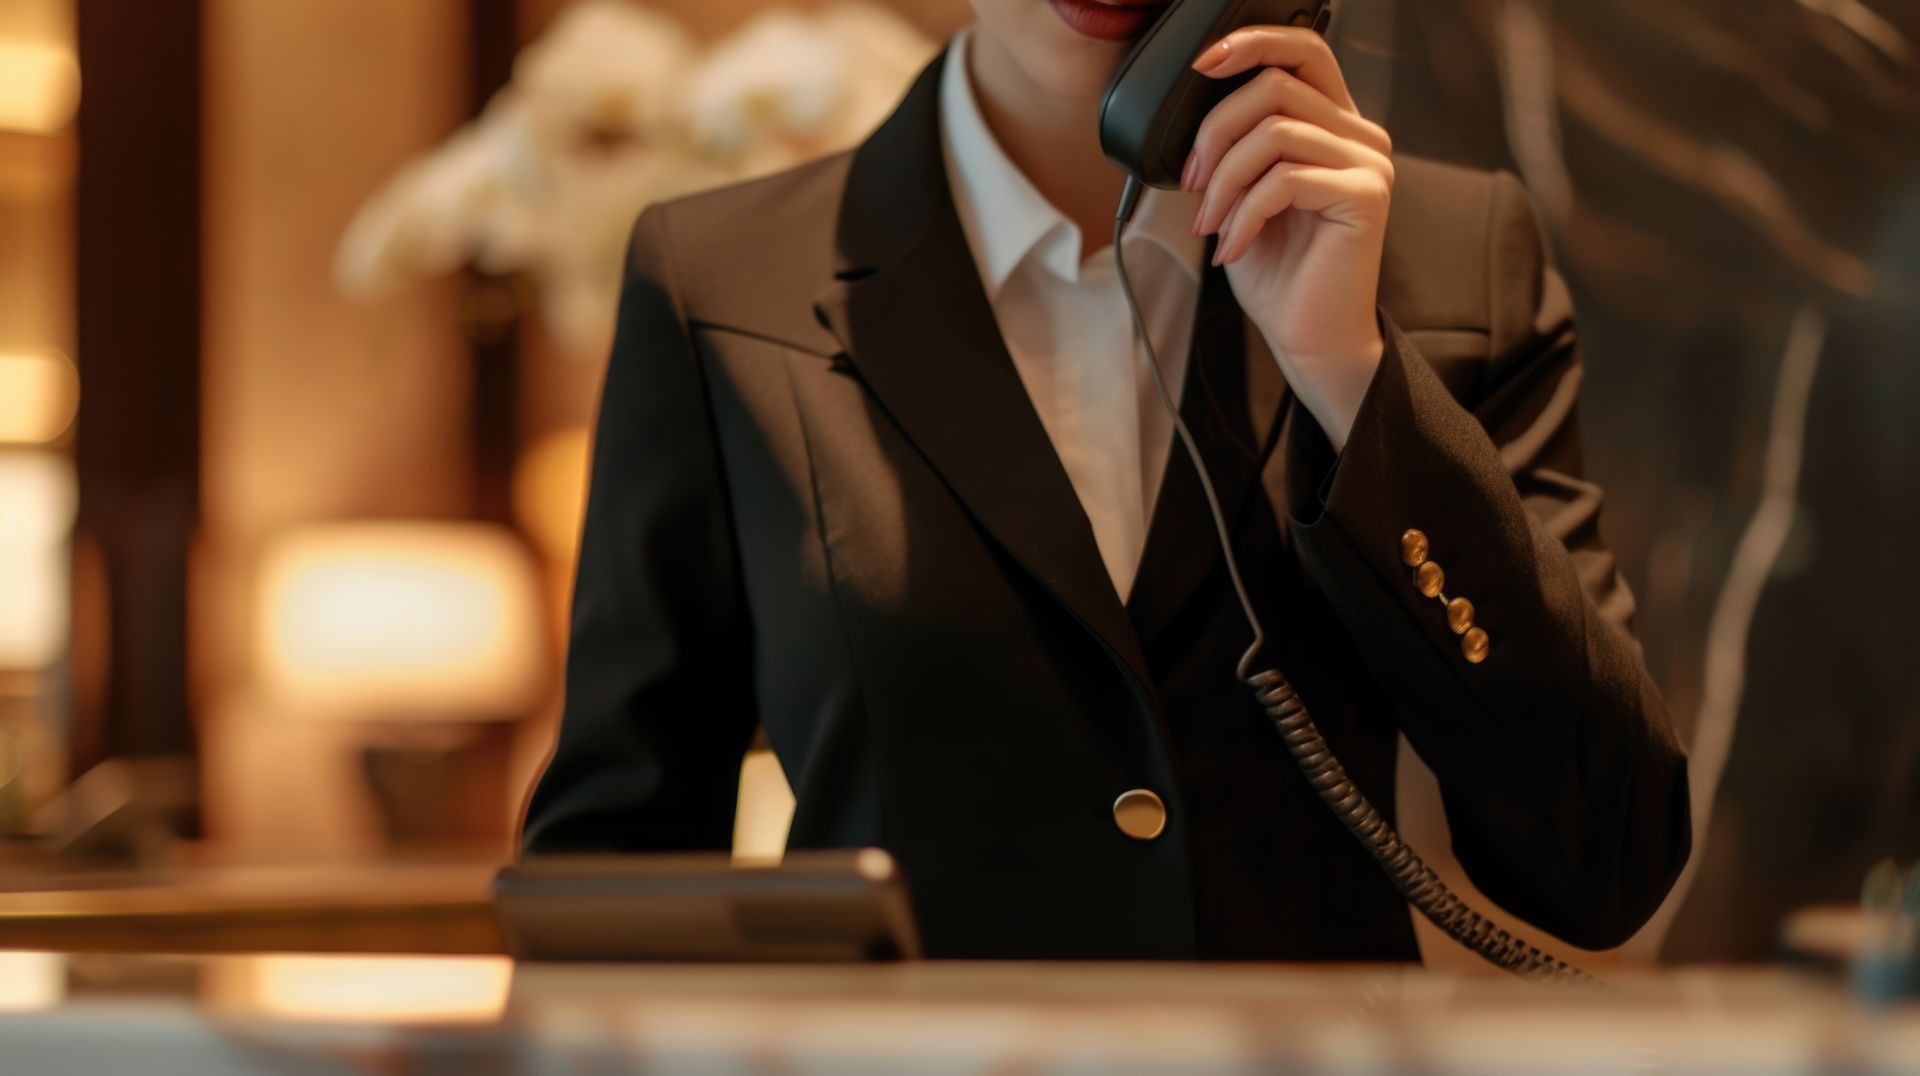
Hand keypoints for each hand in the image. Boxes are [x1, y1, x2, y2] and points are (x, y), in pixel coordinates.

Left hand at [1181, 25, 1392, 449]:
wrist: (1309, 338)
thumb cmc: (1278, 272)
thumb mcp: (1243, 194)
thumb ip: (1236, 146)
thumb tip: (1193, 115)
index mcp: (1333, 125)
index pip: (1303, 51)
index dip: (1252, 42)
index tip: (1200, 66)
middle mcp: (1360, 135)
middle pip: (1276, 86)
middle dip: (1215, 131)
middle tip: (1191, 182)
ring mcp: (1369, 163)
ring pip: (1273, 132)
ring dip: (1224, 181)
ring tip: (1210, 224)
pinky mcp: (1366, 195)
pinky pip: (1284, 180)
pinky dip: (1243, 215)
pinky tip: (1233, 248)